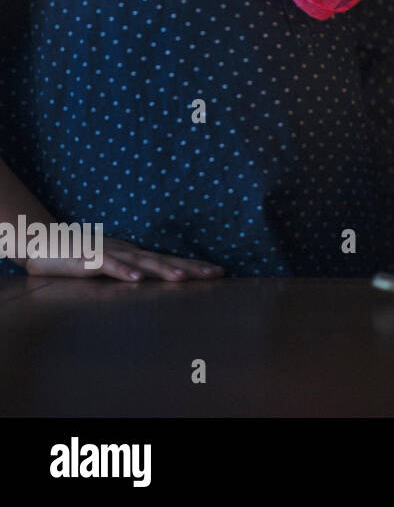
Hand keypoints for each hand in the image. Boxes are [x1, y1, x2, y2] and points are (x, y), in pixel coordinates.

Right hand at [19, 237, 223, 280]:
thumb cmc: (80, 255)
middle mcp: (128, 252)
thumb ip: (132, 271)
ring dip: (162, 269)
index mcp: (135, 255)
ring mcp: (110, 254)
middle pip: (163, 260)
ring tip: (182, 278)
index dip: (194, 266)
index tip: (219, 272)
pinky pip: (108, 266)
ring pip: (140, 262)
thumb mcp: (113, 264)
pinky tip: (136, 279)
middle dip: (191, 268)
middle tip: (216, 274)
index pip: (170, 260)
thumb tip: (155, 281)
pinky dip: (122, 272)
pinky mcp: (88, 260)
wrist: (44, 241)